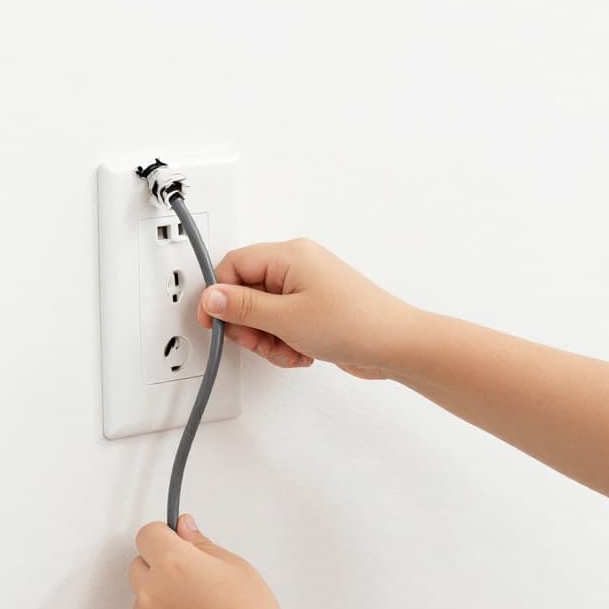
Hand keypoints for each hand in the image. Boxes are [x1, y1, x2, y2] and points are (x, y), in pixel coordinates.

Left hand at [129, 514, 295, 608]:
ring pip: (142, 600)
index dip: (164, 537)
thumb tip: (183, 528)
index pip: (147, 535)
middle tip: (192, 583)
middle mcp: (152, 591)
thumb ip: (200, 544)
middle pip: (139, 566)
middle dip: (159, 568)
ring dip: (160, 601)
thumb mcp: (235, 567)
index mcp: (173, 563)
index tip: (175, 544)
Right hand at [195, 237, 418, 379]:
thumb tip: (212, 298)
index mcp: (289, 255)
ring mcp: (308, 289)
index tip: (215, 323)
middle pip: (247, 292)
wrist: (396, 346)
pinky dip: (286, 343)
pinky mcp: (316, 310)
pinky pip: (284, 325)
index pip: (233, 265)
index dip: (219, 296)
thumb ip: (243, 308)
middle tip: (261, 340)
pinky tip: (303, 352)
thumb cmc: (356, 324)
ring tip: (289, 349)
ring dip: (269, 339)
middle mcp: (298, 267)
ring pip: (264, 314)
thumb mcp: (286, 318)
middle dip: (249, 325)